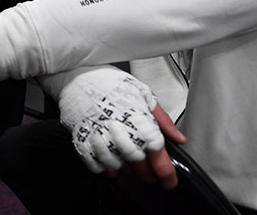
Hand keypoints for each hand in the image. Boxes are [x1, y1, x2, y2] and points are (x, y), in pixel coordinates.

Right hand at [58, 68, 185, 188]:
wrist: (78, 74)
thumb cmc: (109, 82)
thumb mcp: (143, 94)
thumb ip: (162, 120)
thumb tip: (178, 138)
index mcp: (138, 118)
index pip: (157, 154)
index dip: (166, 173)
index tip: (169, 180)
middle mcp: (119, 130)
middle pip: (139, 166)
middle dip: (148, 175)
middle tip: (151, 173)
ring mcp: (99, 137)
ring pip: (118, 168)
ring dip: (127, 172)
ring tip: (132, 167)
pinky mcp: (83, 141)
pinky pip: (96, 165)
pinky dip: (106, 169)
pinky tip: (112, 162)